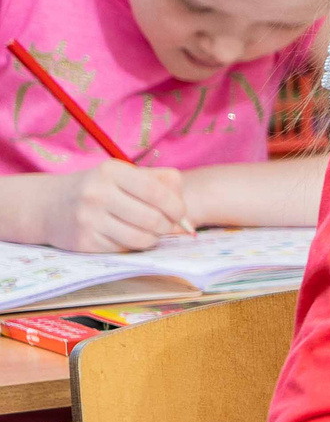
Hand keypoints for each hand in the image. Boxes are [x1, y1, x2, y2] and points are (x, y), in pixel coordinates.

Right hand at [36, 163, 191, 250]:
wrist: (50, 205)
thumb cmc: (101, 188)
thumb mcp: (126, 175)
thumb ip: (162, 183)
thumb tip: (187, 215)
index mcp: (112, 171)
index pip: (157, 192)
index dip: (177, 207)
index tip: (181, 214)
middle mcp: (97, 194)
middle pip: (153, 219)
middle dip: (167, 226)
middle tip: (166, 226)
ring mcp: (88, 219)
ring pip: (141, 239)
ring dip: (153, 239)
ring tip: (149, 231)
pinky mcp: (84, 242)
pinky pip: (124, 250)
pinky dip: (132, 246)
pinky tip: (125, 236)